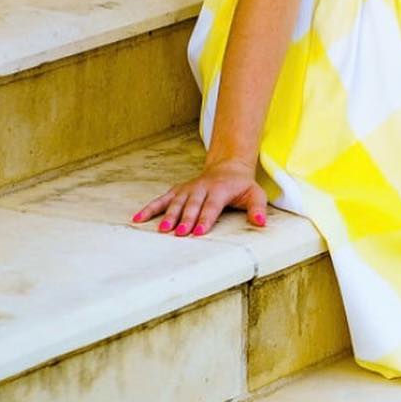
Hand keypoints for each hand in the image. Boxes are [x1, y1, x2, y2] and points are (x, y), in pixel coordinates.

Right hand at [131, 160, 267, 237]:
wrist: (228, 167)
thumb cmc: (241, 186)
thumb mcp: (255, 194)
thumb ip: (258, 208)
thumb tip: (262, 222)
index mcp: (220, 189)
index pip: (212, 206)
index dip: (205, 218)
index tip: (198, 232)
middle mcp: (201, 188)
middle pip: (192, 205)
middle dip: (185, 219)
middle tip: (180, 234)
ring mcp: (188, 189)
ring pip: (176, 202)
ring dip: (169, 215)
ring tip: (162, 229)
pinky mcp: (178, 191)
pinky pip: (162, 199)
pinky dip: (150, 208)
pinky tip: (138, 218)